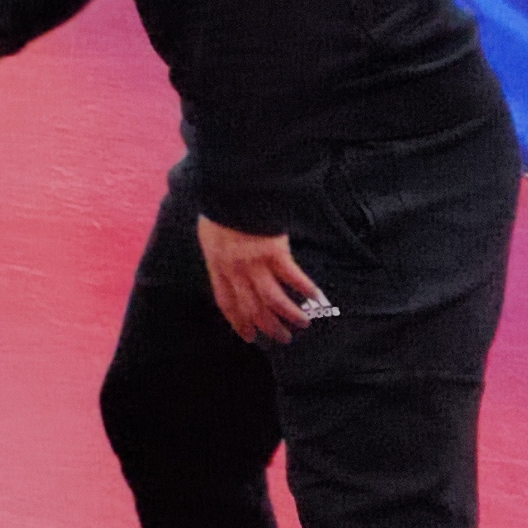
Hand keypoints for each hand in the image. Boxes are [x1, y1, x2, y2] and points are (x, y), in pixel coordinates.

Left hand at [196, 216, 330, 345]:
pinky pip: (292, 278)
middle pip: (252, 308)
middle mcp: (234, 269)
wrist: (230, 189)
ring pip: (273, 300)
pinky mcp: (274, 252)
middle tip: (283, 338)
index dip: (239, 322)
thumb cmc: (221, 209)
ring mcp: (254, 262)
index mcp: (217, 265)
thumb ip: (220, 256)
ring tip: (303, 323)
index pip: (227, 302)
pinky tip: (317, 298)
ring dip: (290, 315)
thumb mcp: (211, 236)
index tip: (249, 337)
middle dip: (268, 328)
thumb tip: (228, 272)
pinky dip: (306, 290)